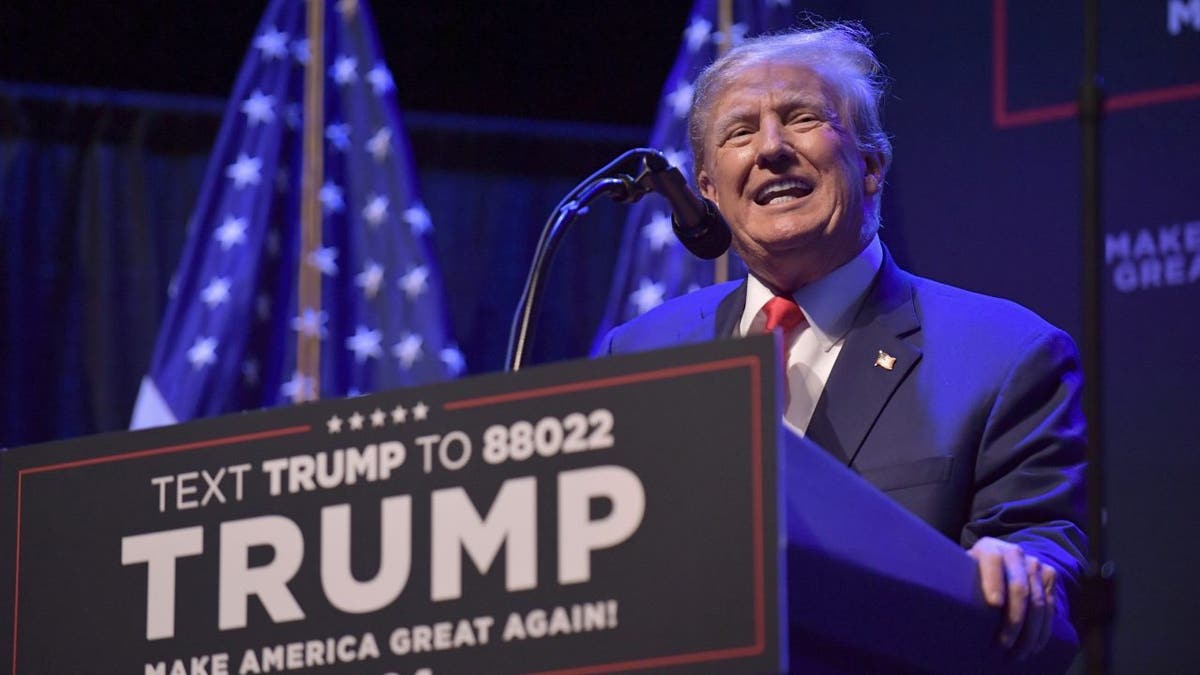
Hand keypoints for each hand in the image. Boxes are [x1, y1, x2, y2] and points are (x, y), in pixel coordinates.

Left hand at [967, 537, 1057, 659]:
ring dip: (1029, 633)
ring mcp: (1034, 564)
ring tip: (1017, 655)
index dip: (993, 581)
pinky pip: (1050, 607)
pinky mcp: (1049, 576)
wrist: (1002, 560)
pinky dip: (1043, 631)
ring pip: (1037, 602)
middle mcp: (1014, 553)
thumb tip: (940, 604)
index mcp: (988, 548)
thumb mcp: (962, 571)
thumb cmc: (973, 573)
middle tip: (1002, 646)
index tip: (994, 604)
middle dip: (1013, 620)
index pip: (992, 561)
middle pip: (1019, 587)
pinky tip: (1034, 647)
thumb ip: (955, 581)